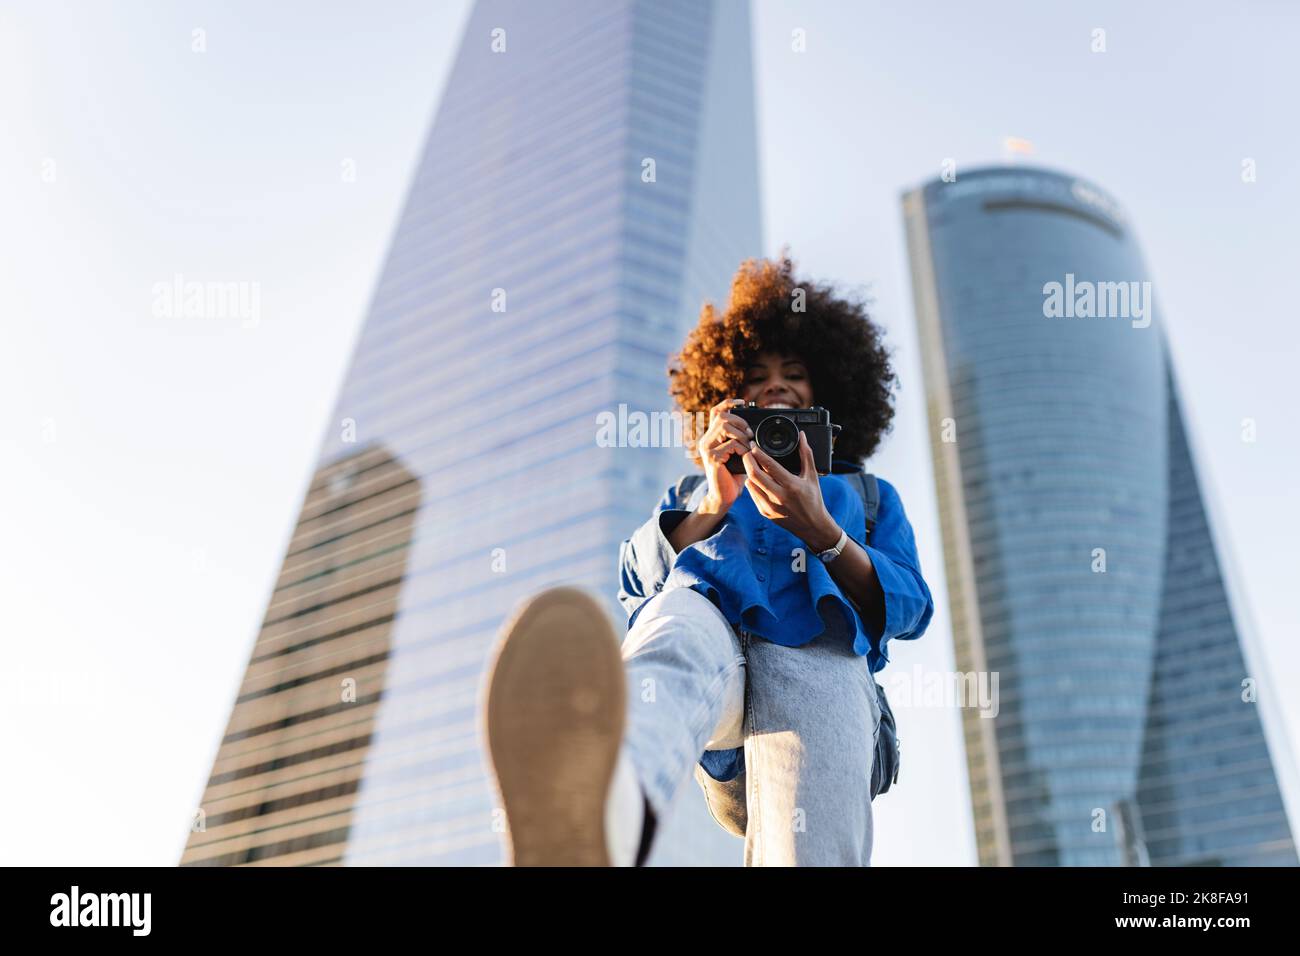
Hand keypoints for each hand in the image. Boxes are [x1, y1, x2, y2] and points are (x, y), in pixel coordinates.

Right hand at [697, 397, 751, 512]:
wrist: (724, 497)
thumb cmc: (733, 475)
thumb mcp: (737, 453)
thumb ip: (739, 438)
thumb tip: (752, 426)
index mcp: (711, 437)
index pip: (716, 412)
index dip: (728, 403)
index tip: (742, 402)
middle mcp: (705, 440)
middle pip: (722, 417)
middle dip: (740, 423)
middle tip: (750, 435)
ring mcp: (707, 449)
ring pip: (725, 427)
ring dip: (742, 436)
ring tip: (749, 447)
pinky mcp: (712, 458)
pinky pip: (731, 444)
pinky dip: (743, 449)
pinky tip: (746, 457)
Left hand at [741, 431, 840, 551]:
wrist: (812, 526)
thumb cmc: (814, 499)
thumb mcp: (812, 476)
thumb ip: (806, 454)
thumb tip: (802, 436)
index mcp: (791, 486)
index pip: (769, 466)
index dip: (759, 453)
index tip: (754, 445)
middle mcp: (779, 497)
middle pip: (754, 474)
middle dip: (748, 460)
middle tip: (747, 452)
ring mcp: (770, 507)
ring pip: (751, 484)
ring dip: (748, 472)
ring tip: (750, 464)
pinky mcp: (765, 513)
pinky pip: (753, 494)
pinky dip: (752, 484)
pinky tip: (755, 478)